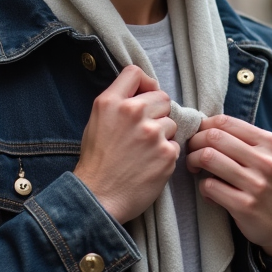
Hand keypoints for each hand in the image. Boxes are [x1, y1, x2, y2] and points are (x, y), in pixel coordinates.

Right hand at [74, 65, 178, 223]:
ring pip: (171, 122)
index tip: (145, 95)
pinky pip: (175, 145)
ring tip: (143, 152)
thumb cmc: (96, 162)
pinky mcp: (167, 154)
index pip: (135, 72)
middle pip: (162, 97)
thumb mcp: (96, 122)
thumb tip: (142, 91)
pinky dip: (165, 154)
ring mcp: (152, 133)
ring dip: (162, 135)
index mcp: (111, 102)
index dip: (144, 83)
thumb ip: (117, 103)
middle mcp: (133, 113)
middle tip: (144, 131)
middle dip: (157, 112)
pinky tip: (149, 165)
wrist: (98, 198)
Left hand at [186, 115, 271, 259]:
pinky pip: (209, 186)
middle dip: (194, 143)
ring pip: (208, 158)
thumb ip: (244, 141)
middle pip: (214, 137)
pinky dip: (203, 188)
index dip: (203, 126)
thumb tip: (205, 127)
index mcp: (270, 142)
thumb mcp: (269, 157)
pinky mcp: (245, 205)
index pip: (226, 122)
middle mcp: (266, 160)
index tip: (198, 136)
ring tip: (195, 168)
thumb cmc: (271, 186)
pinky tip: (210, 193)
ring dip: (193, 161)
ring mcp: (256, 184)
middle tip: (192, 152)